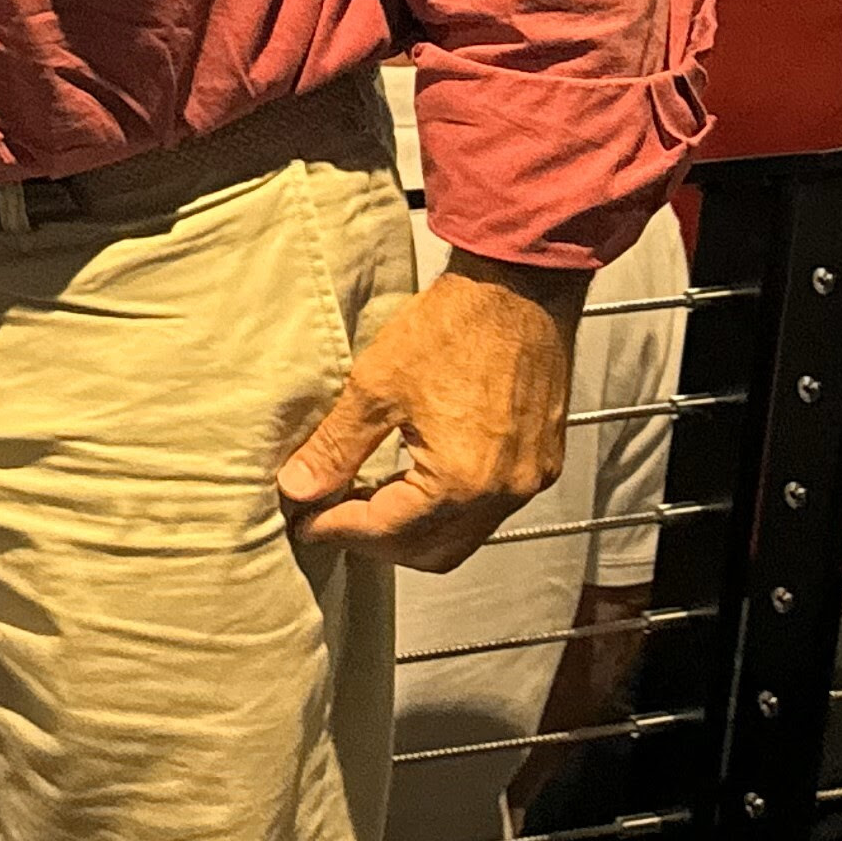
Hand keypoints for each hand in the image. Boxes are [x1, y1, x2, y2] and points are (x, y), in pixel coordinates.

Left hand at [277, 252, 586, 572]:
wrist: (519, 289)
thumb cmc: (452, 328)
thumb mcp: (376, 385)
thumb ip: (336, 446)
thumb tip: (299, 488)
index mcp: (462, 480)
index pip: (389, 530)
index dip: (339, 529)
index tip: (304, 522)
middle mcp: (503, 492)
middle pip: (431, 551)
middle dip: (376, 543)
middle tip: (329, 519)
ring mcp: (529, 480)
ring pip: (463, 537)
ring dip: (412, 532)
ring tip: (364, 503)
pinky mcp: (542, 463)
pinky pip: (489, 511)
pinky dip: (447, 512)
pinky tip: (413, 485)